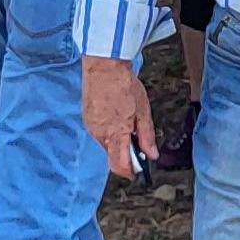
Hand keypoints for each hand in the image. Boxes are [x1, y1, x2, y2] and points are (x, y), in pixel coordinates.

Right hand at [82, 58, 158, 178]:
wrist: (104, 67)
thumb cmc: (124, 86)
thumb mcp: (143, 111)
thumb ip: (147, 136)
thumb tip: (152, 155)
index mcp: (116, 133)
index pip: (120, 164)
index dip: (129, 172)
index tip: (137, 172)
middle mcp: (101, 134)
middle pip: (112, 156)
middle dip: (125, 156)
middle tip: (137, 143)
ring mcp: (91, 127)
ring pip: (106, 145)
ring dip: (117, 142)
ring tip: (126, 122)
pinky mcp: (87, 120)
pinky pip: (99, 134)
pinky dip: (108, 132)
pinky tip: (116, 117)